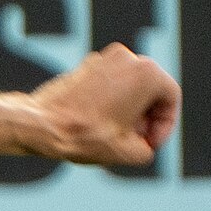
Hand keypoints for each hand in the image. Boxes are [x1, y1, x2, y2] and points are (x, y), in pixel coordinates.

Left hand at [33, 42, 179, 168]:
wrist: (41, 125)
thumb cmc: (85, 136)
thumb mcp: (129, 152)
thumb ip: (148, 148)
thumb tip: (144, 144)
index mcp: (147, 72)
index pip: (170, 100)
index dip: (165, 127)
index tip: (149, 145)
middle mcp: (128, 57)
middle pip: (150, 90)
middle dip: (146, 118)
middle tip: (135, 141)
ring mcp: (104, 58)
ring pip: (129, 87)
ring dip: (128, 111)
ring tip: (115, 135)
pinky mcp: (85, 65)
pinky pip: (109, 84)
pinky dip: (110, 102)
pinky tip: (98, 124)